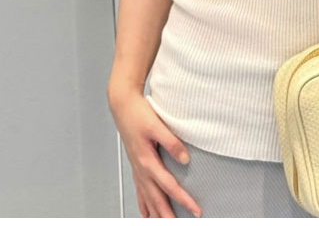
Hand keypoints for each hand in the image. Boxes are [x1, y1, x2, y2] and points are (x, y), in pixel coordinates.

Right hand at [109, 90, 201, 217]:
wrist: (123, 105)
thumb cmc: (137, 114)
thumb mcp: (157, 125)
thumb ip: (172, 143)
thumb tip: (185, 159)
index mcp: (147, 161)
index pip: (169, 186)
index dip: (183, 199)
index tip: (195, 209)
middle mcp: (141, 168)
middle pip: (156, 198)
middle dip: (168, 215)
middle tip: (180, 224)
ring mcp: (137, 168)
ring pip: (147, 198)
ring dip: (156, 213)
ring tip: (163, 224)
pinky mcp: (136, 164)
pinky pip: (140, 190)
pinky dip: (143, 204)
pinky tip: (145, 213)